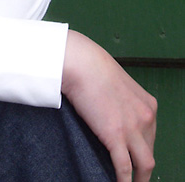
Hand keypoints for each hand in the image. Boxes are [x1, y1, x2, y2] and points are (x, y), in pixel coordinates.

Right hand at [62, 30, 156, 181]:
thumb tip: (112, 114)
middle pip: (149, 151)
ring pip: (144, 165)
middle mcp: (146, 117)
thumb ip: (122, 102)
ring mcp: (132, 128)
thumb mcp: (117, 85)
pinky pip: (124, 167)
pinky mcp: (115, 136)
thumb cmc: (92, 67)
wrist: (81, 63)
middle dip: (141, 165)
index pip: (151, 136)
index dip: (142, 148)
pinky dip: (124, 180)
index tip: (135, 157)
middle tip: (133, 174)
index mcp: (148, 104)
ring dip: (139, 179)